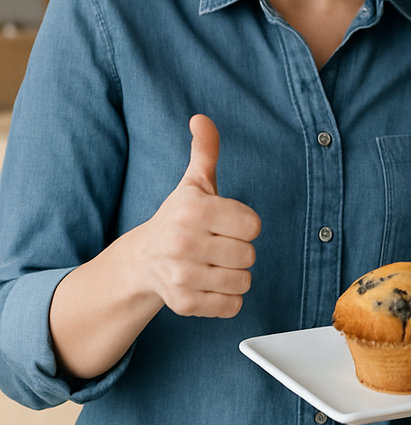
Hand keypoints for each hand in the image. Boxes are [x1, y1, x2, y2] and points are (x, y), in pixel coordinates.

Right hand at [139, 114, 261, 317]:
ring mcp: (182, 275)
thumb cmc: (180, 218)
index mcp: (193, 210)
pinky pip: (232, 306)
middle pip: (250, 254)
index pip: (253, 225)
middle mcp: (183, 242)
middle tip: (217, 246)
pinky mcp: (184, 304)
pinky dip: (227, 299)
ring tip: (212, 265)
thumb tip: (201, 119)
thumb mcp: (194, 183)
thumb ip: (205, 150)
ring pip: (244, 281)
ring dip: (234, 275)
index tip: (224, 224)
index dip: (244, 225)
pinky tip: (208, 285)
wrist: (142, 261)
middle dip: (239, 251)